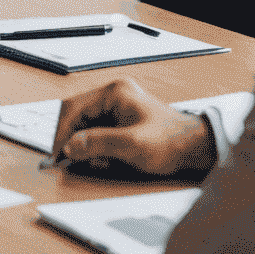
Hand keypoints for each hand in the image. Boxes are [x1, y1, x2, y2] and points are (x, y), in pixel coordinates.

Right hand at [51, 79, 215, 176]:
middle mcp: (112, 95)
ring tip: (90, 161)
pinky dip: (94, 146)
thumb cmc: (171, 142)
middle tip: (65, 160)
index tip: (57, 154)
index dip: (62, 132)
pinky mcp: (121, 119)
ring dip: (82, 143)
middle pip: (77, 114)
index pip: (73, 107)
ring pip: (85, 123)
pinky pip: (96, 130)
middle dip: (70, 138)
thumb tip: (69, 146)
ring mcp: (116, 106)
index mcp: (113, 92)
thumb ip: (99, 143)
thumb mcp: (133, 145)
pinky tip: (102, 159)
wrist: (197, 148)